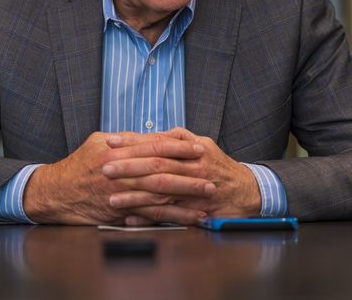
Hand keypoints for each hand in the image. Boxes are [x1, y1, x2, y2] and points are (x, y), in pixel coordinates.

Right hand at [22, 131, 213, 223]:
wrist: (55, 193)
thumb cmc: (78, 165)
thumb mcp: (98, 142)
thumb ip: (125, 139)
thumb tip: (151, 135)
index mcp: (117, 151)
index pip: (154, 146)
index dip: (179, 147)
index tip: (199, 148)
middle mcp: (120, 173)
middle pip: (162, 172)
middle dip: (189, 173)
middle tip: (211, 174)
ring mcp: (120, 195)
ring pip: (160, 195)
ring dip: (186, 196)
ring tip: (207, 196)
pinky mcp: (120, 214)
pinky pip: (151, 216)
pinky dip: (173, 217)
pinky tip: (190, 217)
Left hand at [103, 127, 261, 224]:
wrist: (247, 191)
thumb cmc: (220, 166)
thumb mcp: (204, 144)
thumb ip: (179, 137)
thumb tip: (155, 133)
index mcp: (193, 149)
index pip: (158, 143)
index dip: (133, 142)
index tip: (110, 141)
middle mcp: (194, 168)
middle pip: (157, 166)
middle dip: (129, 167)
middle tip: (104, 168)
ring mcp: (194, 191)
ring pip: (161, 193)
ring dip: (134, 196)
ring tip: (111, 198)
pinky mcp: (196, 212)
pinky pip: (168, 216)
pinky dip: (148, 218)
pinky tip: (130, 219)